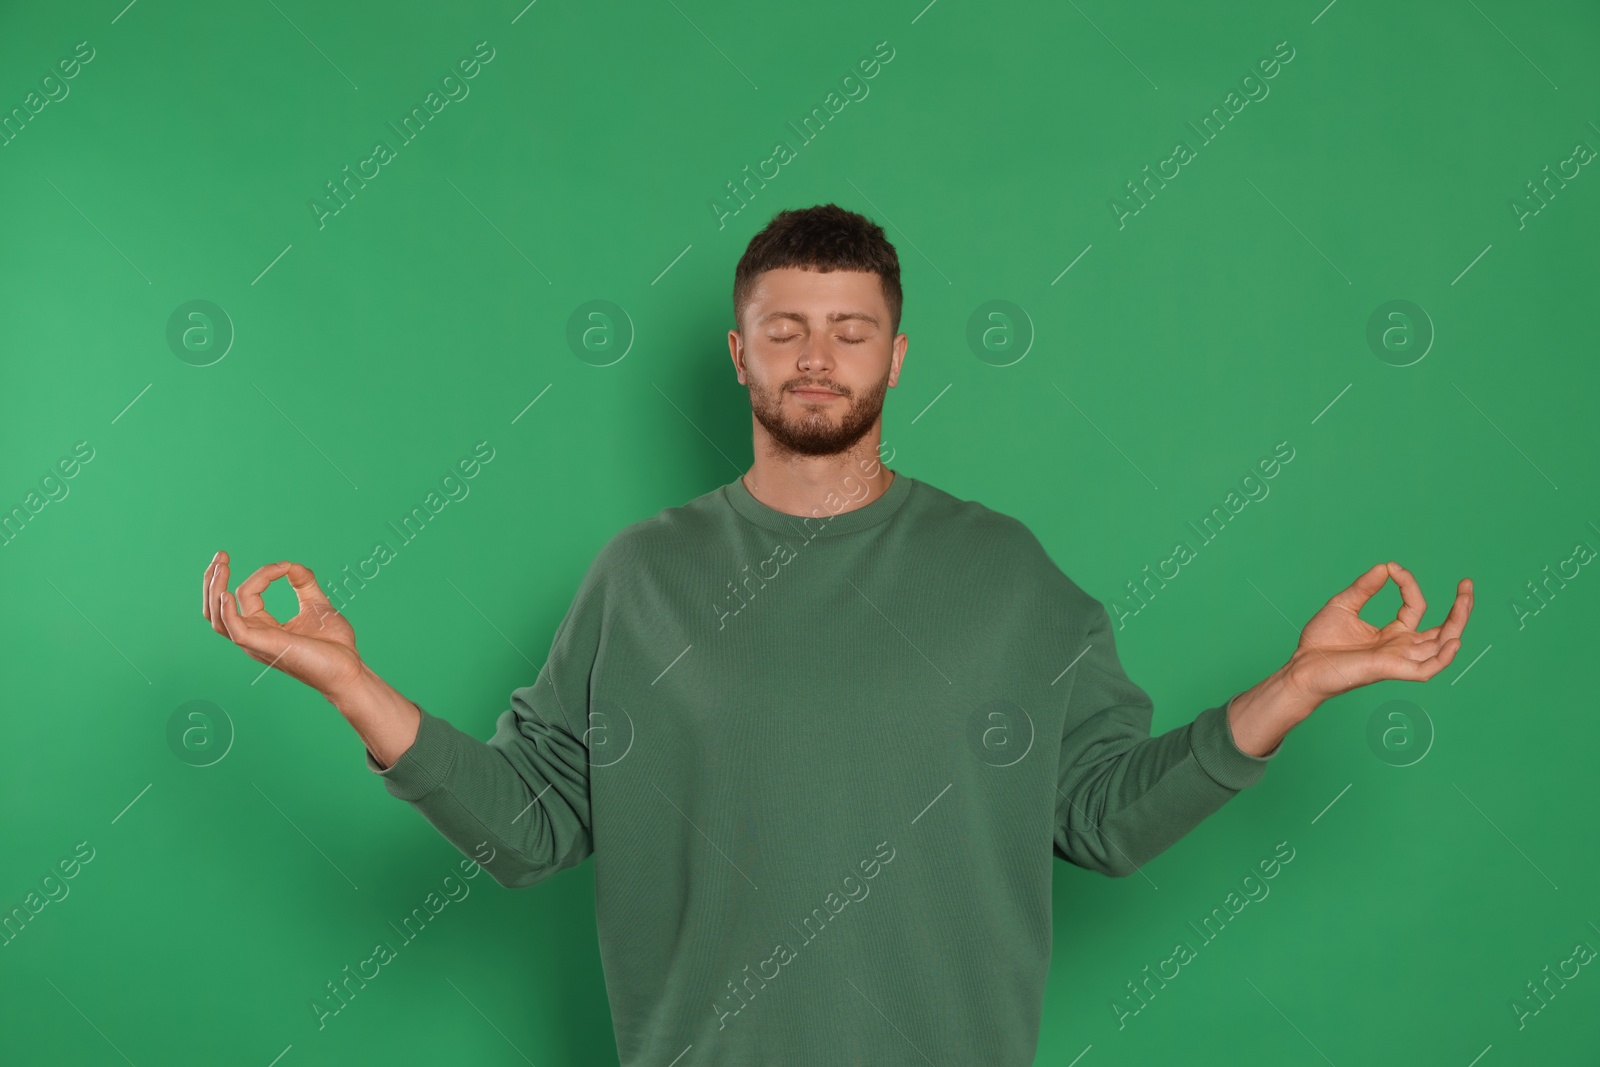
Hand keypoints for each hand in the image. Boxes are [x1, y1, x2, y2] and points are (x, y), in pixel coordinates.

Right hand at [202, 550, 364, 696]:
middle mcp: (254, 635)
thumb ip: (303, 583)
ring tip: (220, 566)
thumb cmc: (334, 644)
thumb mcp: (316, 604)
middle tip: (220, 555)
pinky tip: (227, 594)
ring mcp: (257, 642)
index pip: (247, 593)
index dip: (263, 573)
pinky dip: (227, 612)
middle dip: (213, 580)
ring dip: (215, 590)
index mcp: (263, 626)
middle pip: (217, 608)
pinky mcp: (265, 646)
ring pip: (218, 618)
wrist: (350, 668)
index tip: (285, 567)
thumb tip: (290, 565)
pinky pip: (235, 630)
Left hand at [1287, 561, 1473, 702]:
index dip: (1408, 585)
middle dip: (1459, 609)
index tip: (1393, 567)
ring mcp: (1398, 659)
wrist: (1301, 667)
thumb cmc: (1320, 643)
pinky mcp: (1391, 670)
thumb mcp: (1343, 605)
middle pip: (1442, 630)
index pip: (1415, 607)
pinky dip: (1443, 657)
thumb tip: (1386, 566)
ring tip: (1466, 600)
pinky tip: (1453, 640)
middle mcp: (1400, 647)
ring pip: (1441, 646)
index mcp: (1391, 634)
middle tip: (1468, 584)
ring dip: (1457, 624)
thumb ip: (1365, 587)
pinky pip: (1426, 669)